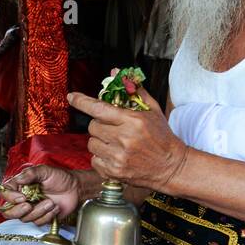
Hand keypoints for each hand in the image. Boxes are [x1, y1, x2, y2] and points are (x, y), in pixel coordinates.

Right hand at [0, 163, 81, 224]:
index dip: (10, 198)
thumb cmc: (60, 177)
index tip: (21, 197)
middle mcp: (23, 199)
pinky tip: (55, 207)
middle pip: (9, 212)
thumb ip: (30, 173)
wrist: (75, 188)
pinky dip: (48, 215)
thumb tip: (18, 179)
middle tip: (29, 205)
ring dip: (39, 211)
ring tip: (50, 202)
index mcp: (20, 186)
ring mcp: (32, 210)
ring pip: (25, 218)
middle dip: (18, 211)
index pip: (6, 194)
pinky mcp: (41, 218)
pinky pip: (38, 222)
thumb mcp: (45, 171)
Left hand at [67, 88, 187, 191]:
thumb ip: (133, 91)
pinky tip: (115, 156)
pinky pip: (94, 160)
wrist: (172, 167)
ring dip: (100, 141)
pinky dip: (101, 157)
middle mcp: (124, 139)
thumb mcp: (152, 111)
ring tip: (116, 143)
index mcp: (133, 121)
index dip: (82, 102)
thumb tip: (115, 72)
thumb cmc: (162, 137)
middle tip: (113, 128)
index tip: (72, 97)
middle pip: (93, 126)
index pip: (99, 108)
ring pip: (91, 143)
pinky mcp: (115, 172)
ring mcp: (118, 157)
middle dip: (99, 125)